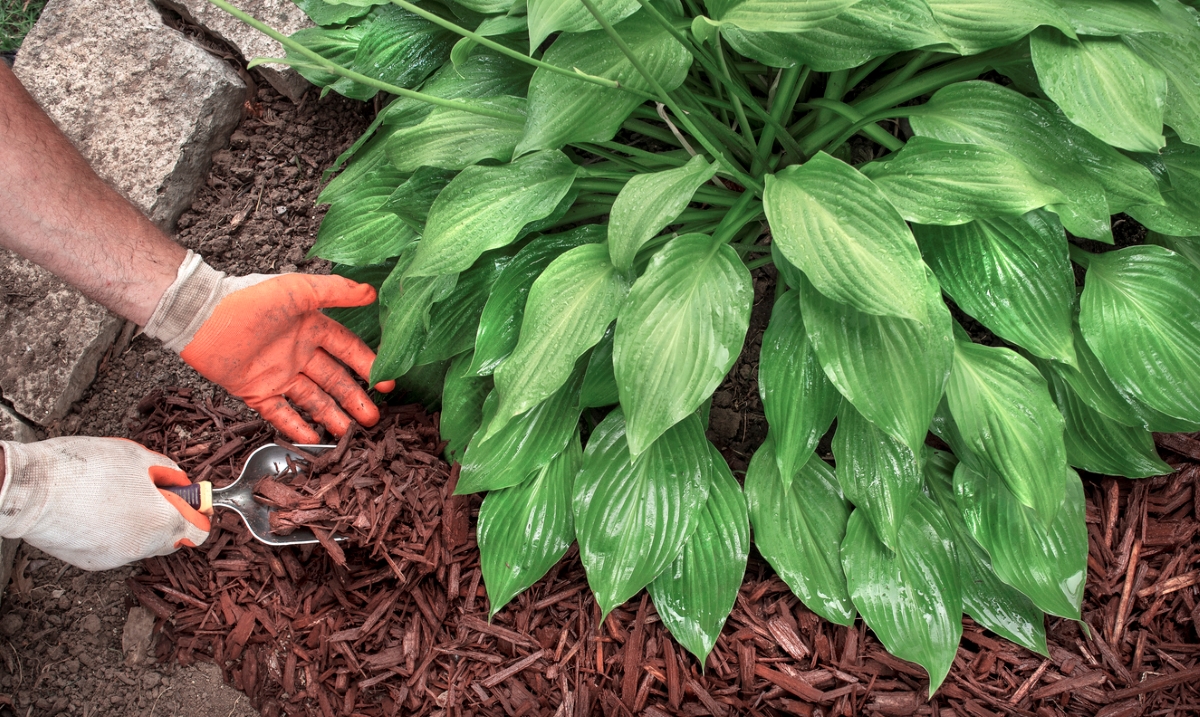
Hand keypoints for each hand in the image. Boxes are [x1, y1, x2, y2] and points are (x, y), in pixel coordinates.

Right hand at [0, 438, 209, 569]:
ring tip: (115, 495)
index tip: (187, 498)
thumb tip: (179, 481)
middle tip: (150, 490)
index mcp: (161, 523)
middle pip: (170, 538)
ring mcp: (115, 558)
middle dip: (166, 516)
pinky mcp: (90, 562)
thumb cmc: (84, 469)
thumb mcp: (138, 457)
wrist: (30, 490)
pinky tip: (95, 510)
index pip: (199, 532)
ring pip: (140, 542)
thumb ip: (168, 472)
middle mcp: (141, 548)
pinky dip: (113, 532)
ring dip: (137, 523)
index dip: (195, 513)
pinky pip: (114, 547)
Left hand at [144, 252, 394, 442]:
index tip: (386, 383)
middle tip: (372, 419)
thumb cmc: (250, 300)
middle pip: (334, 380)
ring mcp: (279, 375)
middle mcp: (299, 353)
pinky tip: (312, 439)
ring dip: (332, 416)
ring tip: (350, 434)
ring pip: (312, 400)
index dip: (367, 365)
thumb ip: (335, 291)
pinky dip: (296, 427)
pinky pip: (281, 413)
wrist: (203, 320)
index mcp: (311, 328)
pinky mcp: (257, 392)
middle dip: (355, 399)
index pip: (347, 350)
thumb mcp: (297, 291)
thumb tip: (371, 292)